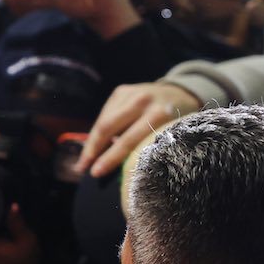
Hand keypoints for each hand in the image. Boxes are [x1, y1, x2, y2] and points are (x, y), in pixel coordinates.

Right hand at [78, 81, 201, 177]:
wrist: (181, 92)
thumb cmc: (176, 122)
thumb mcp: (169, 134)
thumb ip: (147, 146)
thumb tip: (120, 169)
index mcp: (158, 114)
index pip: (128, 140)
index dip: (110, 158)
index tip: (95, 173)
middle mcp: (142, 101)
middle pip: (108, 127)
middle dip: (92, 150)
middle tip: (82, 168)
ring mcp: (130, 93)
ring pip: (102, 121)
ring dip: (91, 142)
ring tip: (84, 159)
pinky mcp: (121, 90)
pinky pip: (104, 114)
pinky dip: (98, 130)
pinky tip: (94, 144)